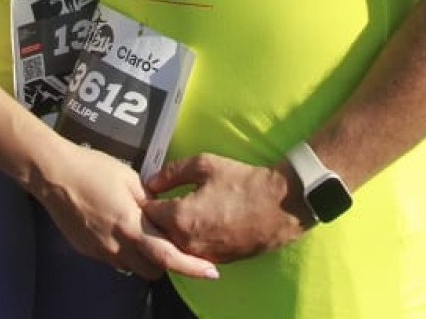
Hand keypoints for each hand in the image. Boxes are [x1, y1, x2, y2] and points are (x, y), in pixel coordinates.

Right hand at [34, 143, 218, 279]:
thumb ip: (150, 200)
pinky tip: (118, 228)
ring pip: (132, 267)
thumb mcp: (129, 178)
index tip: (212, 272)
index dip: (192, 267)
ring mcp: (101, 251)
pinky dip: (124, 251)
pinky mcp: (87, 251)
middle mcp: (117, 246)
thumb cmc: (94, 169)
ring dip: (144, 258)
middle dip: (167, 263)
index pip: (168, 256)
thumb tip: (164, 211)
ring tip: (143, 234)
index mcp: (132, 226)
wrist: (54, 176)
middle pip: (153, 271)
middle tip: (171, 243)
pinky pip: (113, 259)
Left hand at [143, 152, 306, 262]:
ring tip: (178, 214)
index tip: (150, 192)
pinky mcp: (217, 261)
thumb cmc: (242, 182)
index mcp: (179, 217)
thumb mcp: (204, 164)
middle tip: (161, 203)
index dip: (146, 200)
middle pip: (157, 234)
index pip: (148, 213)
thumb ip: (171, 172)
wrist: (279, 206)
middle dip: (155, 220)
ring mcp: (202, 255)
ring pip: (174, 246)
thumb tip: (151, 182)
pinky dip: (189, 242)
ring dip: (172, 233)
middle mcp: (187, 242)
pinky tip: (197, 226)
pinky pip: (193, 253)